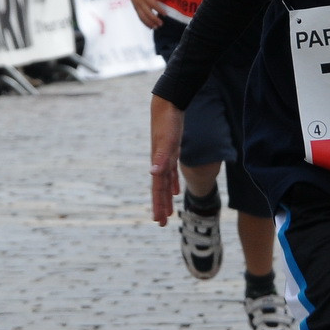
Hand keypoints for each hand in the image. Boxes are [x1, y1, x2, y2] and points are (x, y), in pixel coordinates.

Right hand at [126, 0, 163, 27]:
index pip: (152, 4)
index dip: (159, 10)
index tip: (165, 14)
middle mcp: (139, 1)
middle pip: (147, 12)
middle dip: (154, 19)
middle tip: (161, 24)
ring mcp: (136, 5)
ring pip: (142, 17)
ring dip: (149, 23)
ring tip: (156, 27)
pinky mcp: (135, 8)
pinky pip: (139, 17)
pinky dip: (145, 22)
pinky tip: (150, 26)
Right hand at [150, 97, 183, 224]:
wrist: (168, 105)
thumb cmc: (167, 123)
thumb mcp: (166, 141)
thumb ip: (160, 158)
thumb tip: (153, 173)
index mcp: (158, 164)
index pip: (157, 190)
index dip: (158, 205)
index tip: (159, 221)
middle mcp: (159, 164)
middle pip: (159, 190)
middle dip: (161, 207)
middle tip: (162, 224)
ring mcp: (164, 158)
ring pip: (165, 184)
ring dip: (166, 198)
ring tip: (169, 212)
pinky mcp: (171, 152)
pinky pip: (171, 173)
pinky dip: (173, 183)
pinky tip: (176, 192)